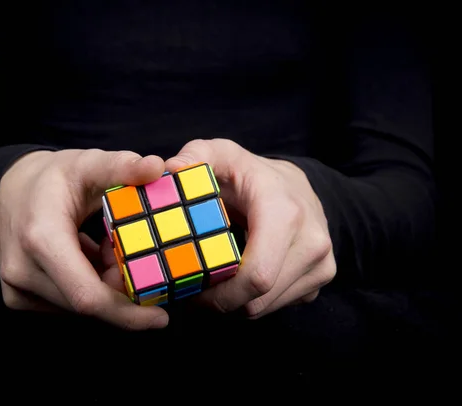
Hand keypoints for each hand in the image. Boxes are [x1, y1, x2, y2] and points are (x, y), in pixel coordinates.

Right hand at [0, 149, 169, 329]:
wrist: (11, 187)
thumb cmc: (54, 176)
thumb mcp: (90, 164)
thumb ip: (123, 167)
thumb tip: (157, 167)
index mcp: (40, 239)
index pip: (88, 296)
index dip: (126, 313)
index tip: (160, 318)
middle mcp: (22, 270)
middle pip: (88, 303)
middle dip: (122, 289)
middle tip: (137, 258)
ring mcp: (16, 287)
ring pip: (79, 305)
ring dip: (105, 284)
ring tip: (106, 247)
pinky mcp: (17, 296)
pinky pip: (66, 302)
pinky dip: (88, 284)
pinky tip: (90, 257)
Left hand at [166, 139, 335, 317]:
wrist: (296, 185)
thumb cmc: (251, 173)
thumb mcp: (222, 154)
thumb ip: (195, 156)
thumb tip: (172, 169)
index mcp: (285, 214)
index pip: (256, 277)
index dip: (219, 295)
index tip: (193, 289)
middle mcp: (311, 242)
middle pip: (256, 300)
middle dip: (219, 301)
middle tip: (195, 289)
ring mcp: (321, 264)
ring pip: (265, 308)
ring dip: (235, 303)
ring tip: (215, 280)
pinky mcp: (320, 279)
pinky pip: (278, 305)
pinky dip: (253, 300)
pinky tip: (239, 278)